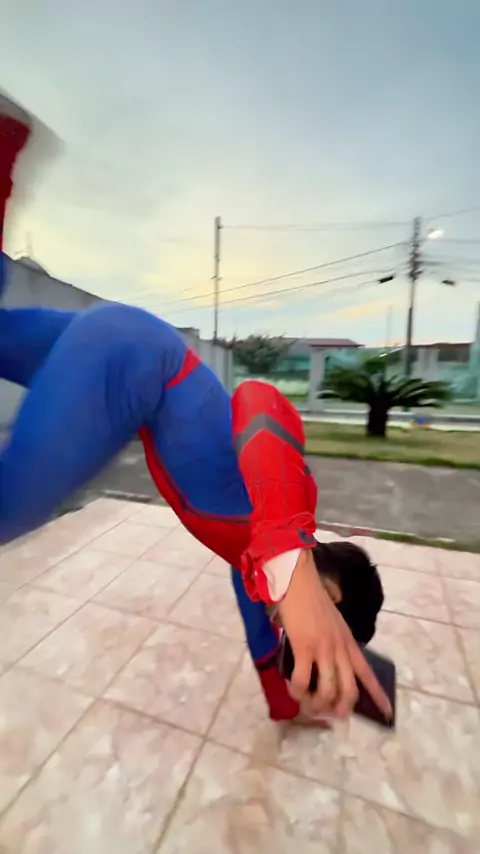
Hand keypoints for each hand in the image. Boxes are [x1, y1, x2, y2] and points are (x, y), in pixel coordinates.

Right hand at [277, 549, 391, 719]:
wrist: (299, 581)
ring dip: (317, 705)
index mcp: (350, 644)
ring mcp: (324, 649)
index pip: (369, 674)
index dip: (379, 696)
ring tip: (307, 704)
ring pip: (328, 691)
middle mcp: (341, 650)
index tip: (388, 714)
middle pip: (349, 691)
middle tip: (328, 715)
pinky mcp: (304, 648)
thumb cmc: (313, 599)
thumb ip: (335, 643)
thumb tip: (326, 664)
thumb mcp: (334, 624)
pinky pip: (303, 681)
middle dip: (340, 710)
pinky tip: (293, 690)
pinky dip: (297, 692)